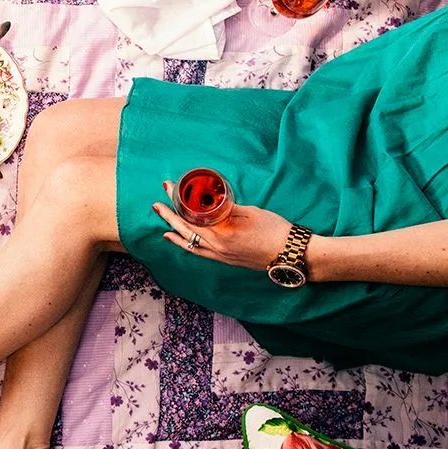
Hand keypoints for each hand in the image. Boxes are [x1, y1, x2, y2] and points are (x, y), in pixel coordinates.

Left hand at [152, 180, 295, 273]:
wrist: (291, 255)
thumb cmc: (274, 230)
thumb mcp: (250, 212)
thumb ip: (227, 207)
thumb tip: (212, 200)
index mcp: (220, 233)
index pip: (190, 215)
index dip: (176, 201)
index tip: (167, 188)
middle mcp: (216, 247)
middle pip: (184, 231)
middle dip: (169, 216)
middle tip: (156, 205)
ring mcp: (221, 256)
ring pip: (190, 244)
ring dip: (175, 233)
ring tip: (164, 225)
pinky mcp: (227, 261)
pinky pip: (200, 252)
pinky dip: (188, 245)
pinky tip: (183, 241)